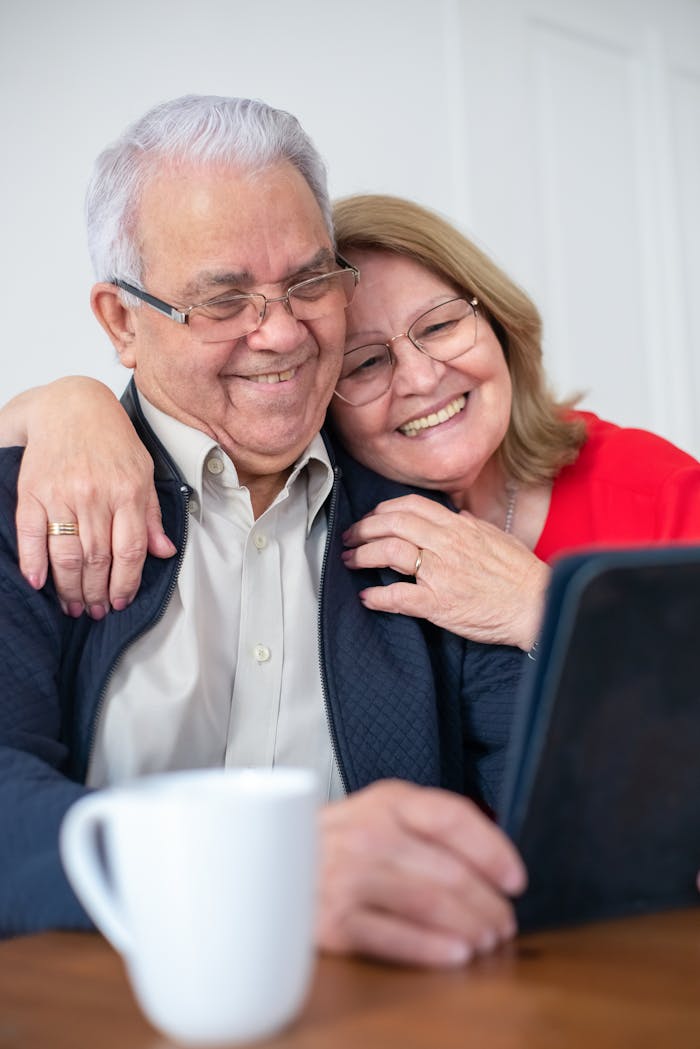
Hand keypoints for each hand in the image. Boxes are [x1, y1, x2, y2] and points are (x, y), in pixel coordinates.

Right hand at [9, 377, 174, 615]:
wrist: (70, 406)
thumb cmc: (111, 440)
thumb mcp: (143, 472)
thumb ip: (151, 515)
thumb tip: (165, 553)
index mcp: (128, 492)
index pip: (130, 551)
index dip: (126, 583)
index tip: (121, 601)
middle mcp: (95, 495)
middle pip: (97, 559)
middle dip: (97, 593)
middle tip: (96, 611)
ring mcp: (61, 494)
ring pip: (67, 554)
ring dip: (69, 588)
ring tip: (73, 606)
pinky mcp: (32, 491)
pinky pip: (31, 534)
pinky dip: (33, 563)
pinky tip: (39, 584)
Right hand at [316, 779, 525, 967]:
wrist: (267, 865)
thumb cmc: (338, 844)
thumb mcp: (380, 815)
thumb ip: (427, 828)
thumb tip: (492, 858)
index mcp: (387, 802)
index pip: (452, 816)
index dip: (492, 850)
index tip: (515, 879)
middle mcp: (367, 834)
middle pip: (448, 870)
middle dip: (487, 903)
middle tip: (503, 923)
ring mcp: (347, 876)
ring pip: (428, 904)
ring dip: (469, 927)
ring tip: (486, 941)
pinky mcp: (331, 920)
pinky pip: (393, 937)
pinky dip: (432, 949)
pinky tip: (455, 954)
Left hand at [342, 494, 549, 649]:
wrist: (537, 605)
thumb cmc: (521, 574)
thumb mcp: (496, 537)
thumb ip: (470, 526)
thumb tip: (455, 516)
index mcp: (459, 527)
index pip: (411, 506)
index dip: (384, 509)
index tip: (372, 517)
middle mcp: (446, 545)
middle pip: (392, 524)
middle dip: (364, 528)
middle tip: (351, 537)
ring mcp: (441, 573)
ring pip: (389, 553)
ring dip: (362, 555)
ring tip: (350, 560)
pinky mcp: (439, 604)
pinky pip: (399, 597)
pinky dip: (377, 597)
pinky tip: (366, 598)